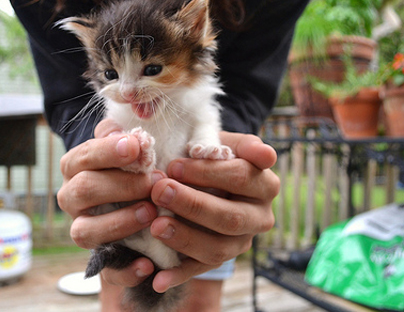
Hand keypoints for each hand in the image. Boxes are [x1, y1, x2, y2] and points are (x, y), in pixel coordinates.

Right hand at [57, 119, 159, 284]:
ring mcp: (85, 231)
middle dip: (119, 185)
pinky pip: (107, 271)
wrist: (148, 210)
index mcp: (77, 169)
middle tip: (153, 181)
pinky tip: (147, 264)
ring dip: (119, 221)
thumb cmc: (137, 170)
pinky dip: (127, 270)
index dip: (107, 151)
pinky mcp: (102, 260)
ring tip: (151, 212)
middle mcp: (73, 199)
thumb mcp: (132, 149)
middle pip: (82, 190)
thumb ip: (122, 136)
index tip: (136, 147)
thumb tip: (123, 130)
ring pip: (84, 231)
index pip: (82, 157)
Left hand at [148, 131, 278, 292]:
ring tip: (156, 226)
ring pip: (219, 249)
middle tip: (159, 191)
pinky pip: (200, 270)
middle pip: (230, 217)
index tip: (173, 165)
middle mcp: (260, 217)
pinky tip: (158, 279)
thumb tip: (265, 154)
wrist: (207, 177)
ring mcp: (241, 242)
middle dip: (192, 204)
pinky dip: (178, 275)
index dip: (206, 172)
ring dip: (186, 239)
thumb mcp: (225, 142)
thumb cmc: (212, 155)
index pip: (240, 177)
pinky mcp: (221, 259)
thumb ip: (243, 145)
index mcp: (265, 184)